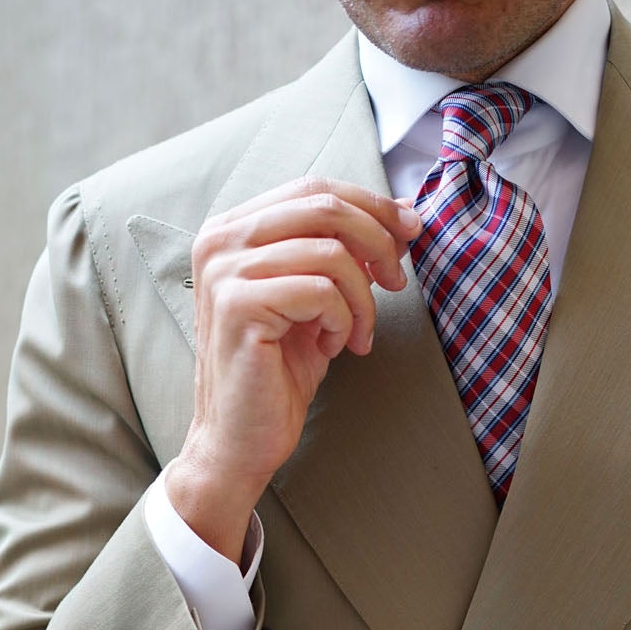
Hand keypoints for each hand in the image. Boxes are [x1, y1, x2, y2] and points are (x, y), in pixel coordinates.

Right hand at [165, 179, 421, 561]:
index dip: (371, 205)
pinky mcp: (238, 305)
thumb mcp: (315, 301)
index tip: (410, 232)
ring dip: (362, 297)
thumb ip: (343, 254)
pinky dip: (343, 320)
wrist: (239, 440)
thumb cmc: (277, 374)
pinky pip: (321, 290)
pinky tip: (334, 348)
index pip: (314, 188)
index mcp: (233, 229)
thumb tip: (401, 214)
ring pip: (330, 251)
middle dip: (378, 241)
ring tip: (357, 334)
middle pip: (324, 206)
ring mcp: (224, 270)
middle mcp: (220, 240)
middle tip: (397, 283)